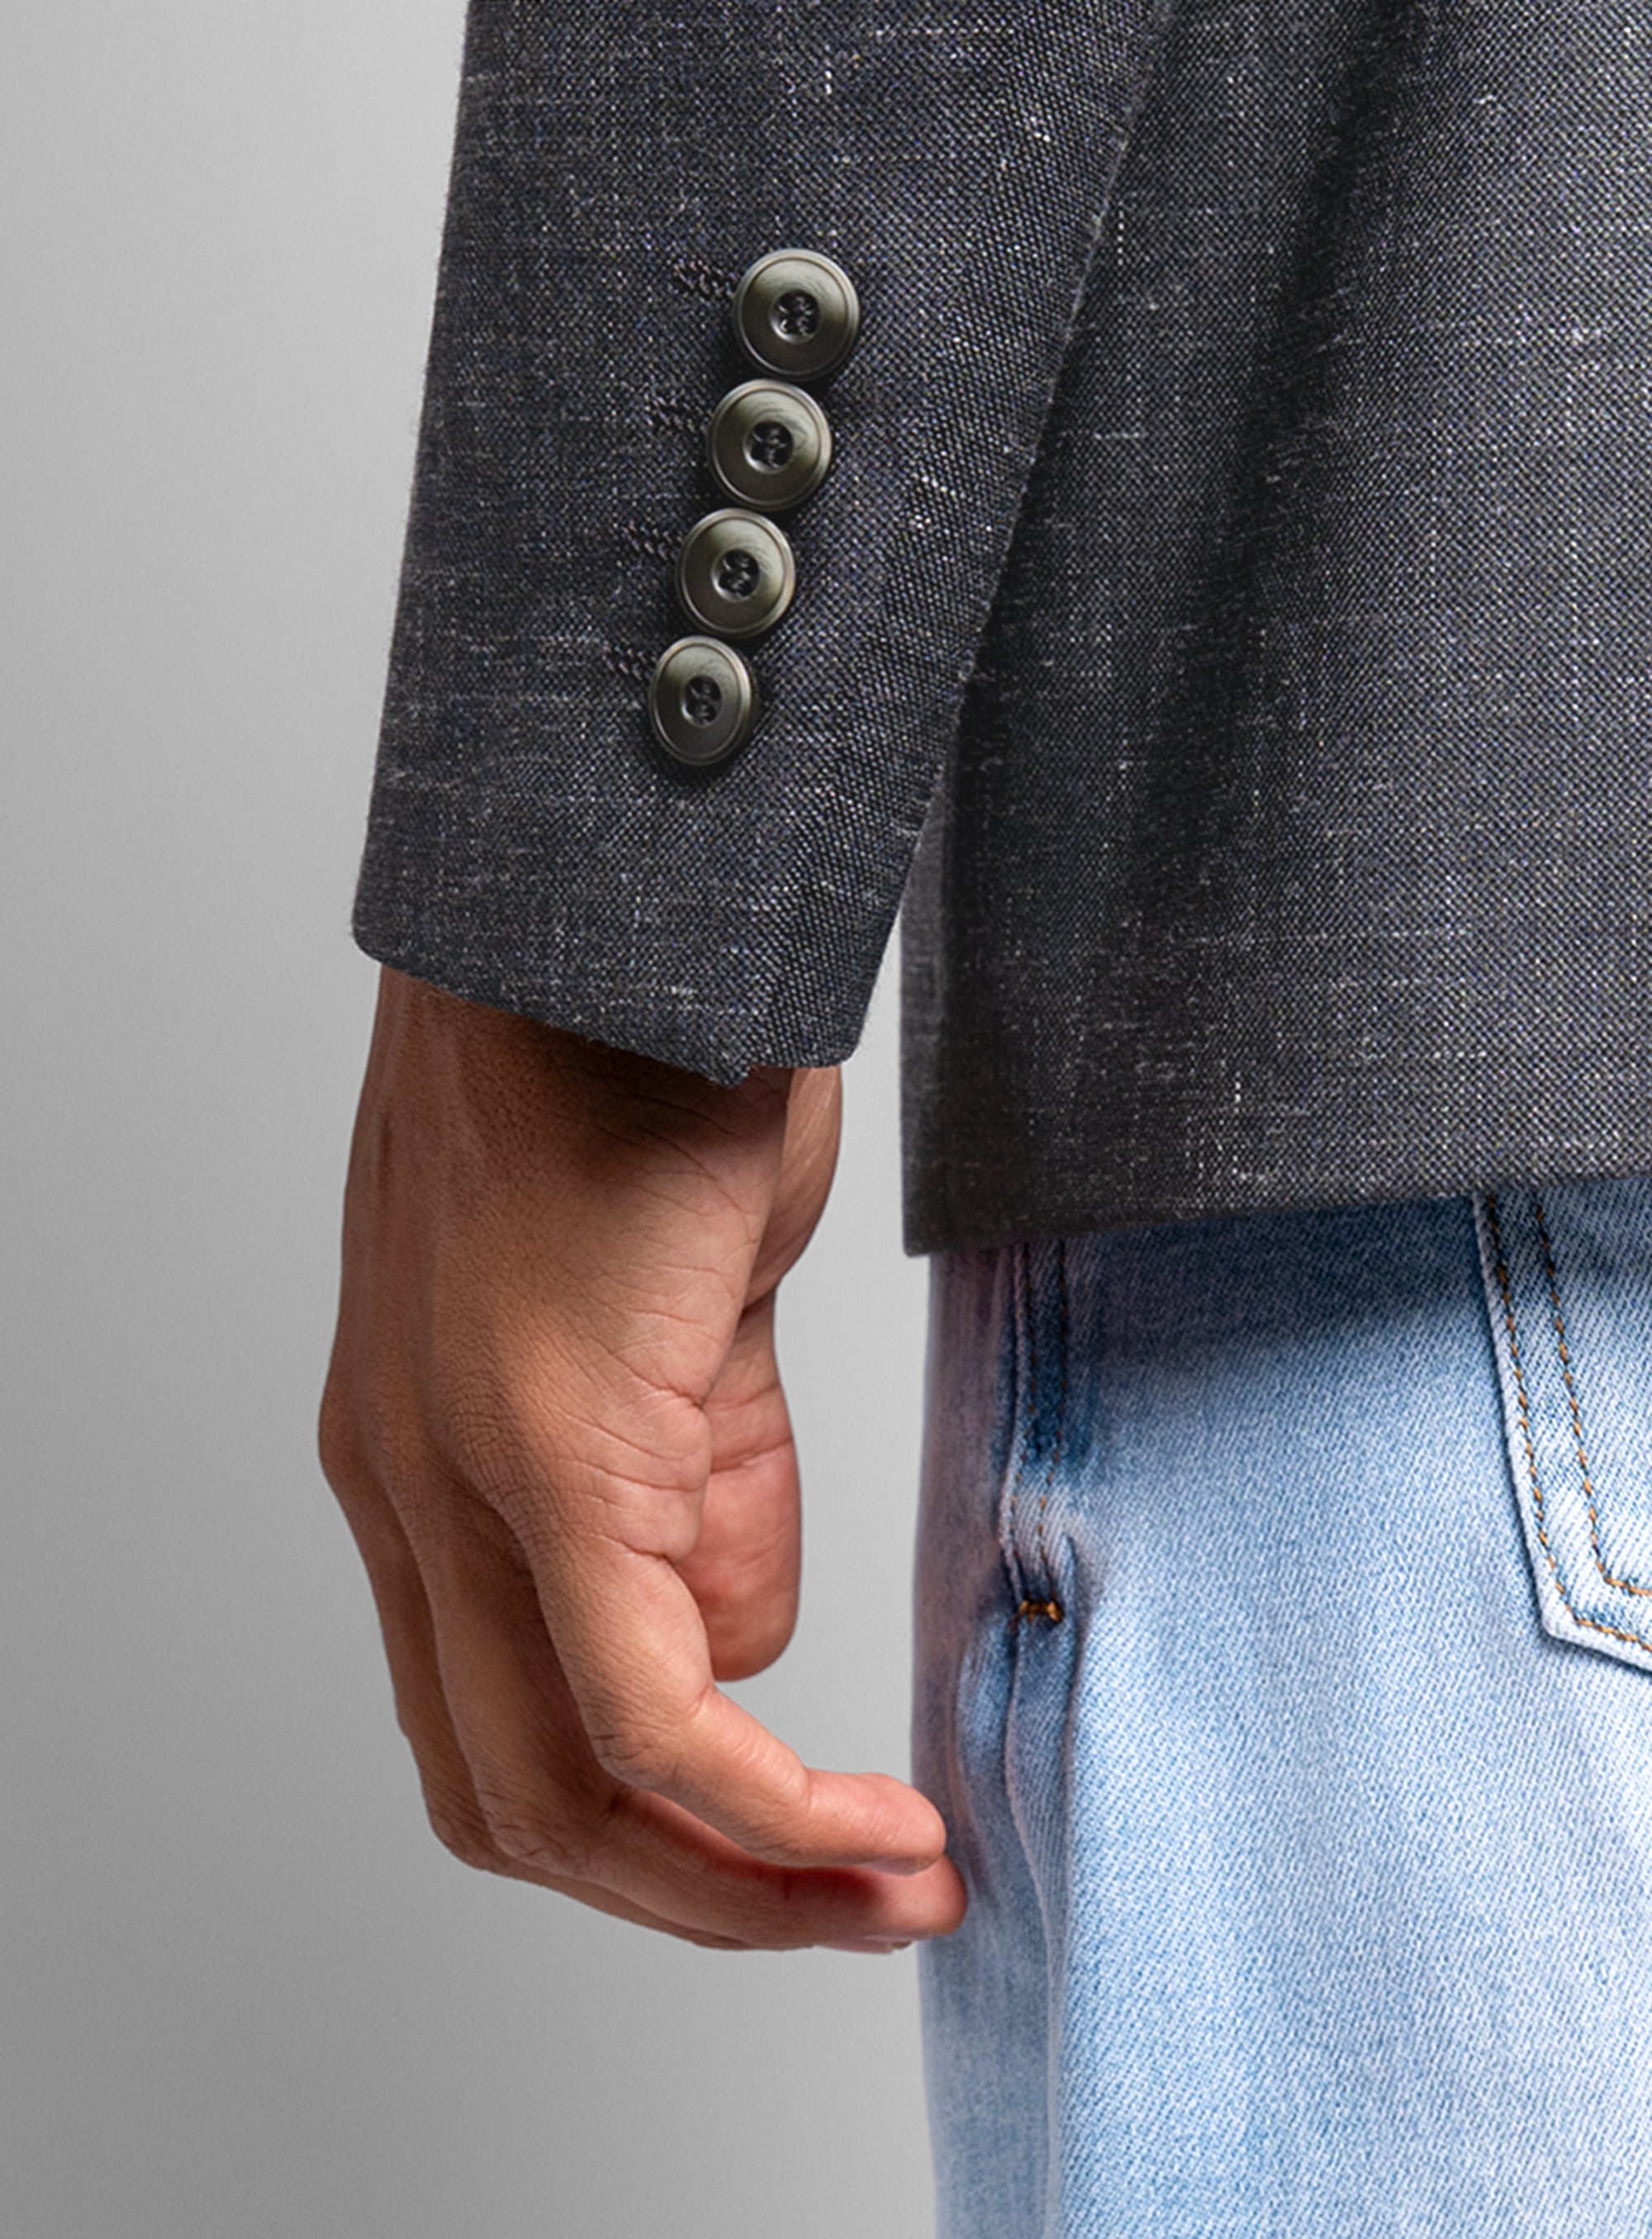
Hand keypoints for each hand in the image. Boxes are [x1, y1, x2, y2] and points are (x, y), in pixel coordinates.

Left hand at [318, 967, 966, 1951]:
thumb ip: (702, 1490)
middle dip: (696, 1899)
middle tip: (857, 1912)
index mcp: (423, 1468)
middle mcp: (408, 1494)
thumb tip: (742, 1642)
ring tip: (889, 1883)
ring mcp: (455, 1478)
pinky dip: (761, 1809)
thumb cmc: (651, 1079)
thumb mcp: (683, 1326)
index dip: (644, 1843)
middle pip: (512, 1800)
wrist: (623, 916)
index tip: (797, 1862)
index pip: (494, 1734)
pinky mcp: (546, 1448)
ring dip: (739, 1880)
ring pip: (563, 1785)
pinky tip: (867, 1830)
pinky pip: (642, 1705)